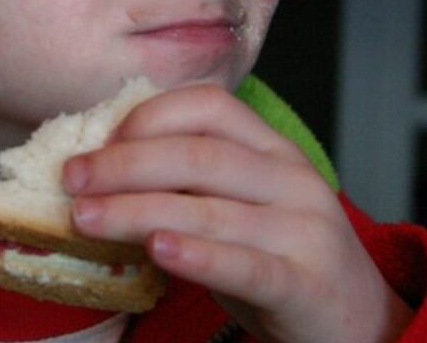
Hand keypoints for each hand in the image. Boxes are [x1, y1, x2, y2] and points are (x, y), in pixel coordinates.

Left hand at [63, 84, 413, 342]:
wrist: (354, 320)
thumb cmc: (274, 253)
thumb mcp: (234, 203)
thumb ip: (185, 181)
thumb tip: (97, 168)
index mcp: (270, 147)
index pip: (207, 107)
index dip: (147, 117)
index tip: (98, 141)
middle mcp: (290, 178)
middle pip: (198, 156)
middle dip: (125, 164)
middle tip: (72, 179)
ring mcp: (304, 229)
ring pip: (209, 210)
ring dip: (136, 211)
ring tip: (85, 218)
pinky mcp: (306, 282)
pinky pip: (245, 264)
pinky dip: (198, 256)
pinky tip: (157, 250)